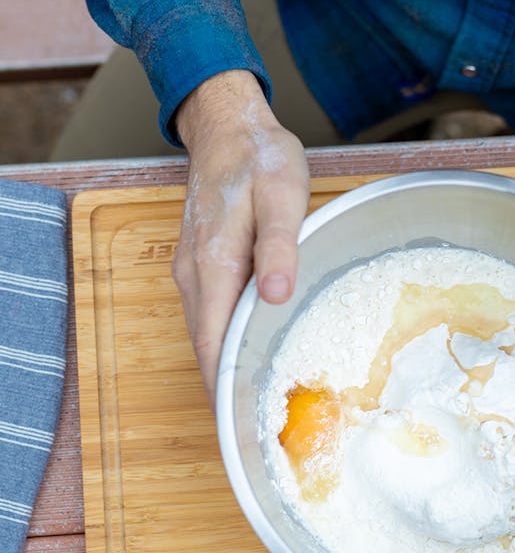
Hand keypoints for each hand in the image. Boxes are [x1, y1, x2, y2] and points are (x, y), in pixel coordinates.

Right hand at [172, 70, 308, 405]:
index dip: (223, 387)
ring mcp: (193, 271)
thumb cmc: (260, 159)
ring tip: (263, 399)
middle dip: (228, 387)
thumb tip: (274, 298)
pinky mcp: (201, 265)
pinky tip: (254, 350)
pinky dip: (228, 339)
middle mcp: (195, 275)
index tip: (241, 425)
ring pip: (207, 332)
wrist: (227, 127)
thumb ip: (280, 249)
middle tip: (264, 424)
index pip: (212, 342)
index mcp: (215, 263)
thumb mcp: (283, 197)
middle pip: (206, 347)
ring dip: (228, 365)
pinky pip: (211, 314)